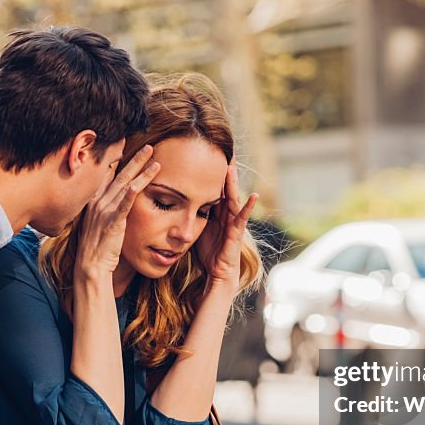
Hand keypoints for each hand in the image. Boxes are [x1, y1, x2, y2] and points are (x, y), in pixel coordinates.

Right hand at [76, 145, 158, 280]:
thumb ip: (104, 209)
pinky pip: (125, 203)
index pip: (106, 174)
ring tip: (155, 159)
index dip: (117, 159)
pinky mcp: (114, 221)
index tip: (126, 146)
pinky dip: (134, 190)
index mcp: (93, 200)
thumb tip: (112, 203)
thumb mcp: (97, 223)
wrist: (90, 266)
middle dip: (135, 159)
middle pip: (119, 174)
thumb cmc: (96, 247)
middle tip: (148, 147)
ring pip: (126, 184)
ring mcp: (105, 210)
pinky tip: (143, 180)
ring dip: (142, 170)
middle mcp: (98, 201)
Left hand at [194, 157, 257, 290]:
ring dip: (232, 183)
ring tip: (232, 167)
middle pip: (223, 188)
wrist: (217, 272)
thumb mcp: (195, 227)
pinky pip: (243, 217)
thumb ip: (189, 213)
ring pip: (232, 198)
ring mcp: (233, 221)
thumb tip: (170, 200)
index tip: (206, 155)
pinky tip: (254, 196)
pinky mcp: (237, 232)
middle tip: (222, 151)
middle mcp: (225, 213)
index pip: (212, 187)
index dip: (210, 173)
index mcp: (215, 211)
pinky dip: (249, 207)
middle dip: (223, 171)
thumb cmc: (207, 251)